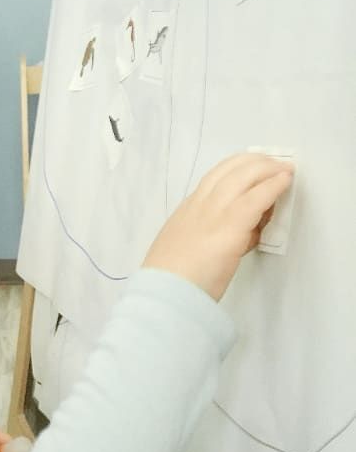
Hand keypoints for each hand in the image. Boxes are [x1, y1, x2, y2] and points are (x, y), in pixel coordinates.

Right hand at [143, 153, 293, 300]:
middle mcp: (200, 204)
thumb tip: (241, 234)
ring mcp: (215, 211)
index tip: (251, 169)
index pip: (213, 178)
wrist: (166, 289)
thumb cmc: (173, 278)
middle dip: (255, 162)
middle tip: (274, 164)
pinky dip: (274, 185)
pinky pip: (258, 196)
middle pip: (230, 169)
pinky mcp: (232, 223)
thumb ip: (208, 236)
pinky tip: (285, 181)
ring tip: (285, 170)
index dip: (236, 169)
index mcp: (187, 211)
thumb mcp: (184, 248)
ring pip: (244, 175)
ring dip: (268, 168)